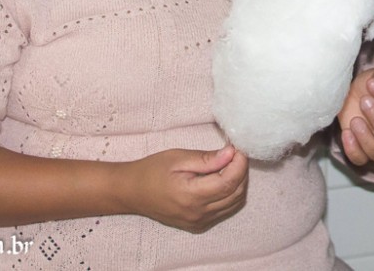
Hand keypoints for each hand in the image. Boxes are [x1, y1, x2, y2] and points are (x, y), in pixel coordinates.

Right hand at [118, 146, 248, 232]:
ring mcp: (198, 222)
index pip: (229, 182)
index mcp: (191, 195)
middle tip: (235, 154)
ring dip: (238, 183)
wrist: (132, 192)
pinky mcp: (198, 225)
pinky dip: (230, 195)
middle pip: (236, 193)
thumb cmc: (152, 171)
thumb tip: (232, 153)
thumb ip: (206, 159)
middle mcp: (198, 213)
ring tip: (229, 165)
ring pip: (234, 203)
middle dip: (241, 171)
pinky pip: (224, 210)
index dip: (240, 163)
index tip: (239, 148)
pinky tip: (221, 179)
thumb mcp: (178, 158)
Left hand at [337, 67, 373, 165]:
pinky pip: (361, 160)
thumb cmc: (367, 88)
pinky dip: (353, 150)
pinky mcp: (363, 152)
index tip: (372, 84)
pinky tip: (346, 133)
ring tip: (354, 121)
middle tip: (364, 101)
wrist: (351, 98)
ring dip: (367, 139)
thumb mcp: (373, 78)